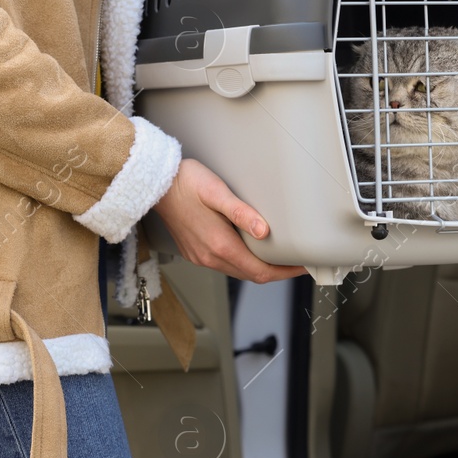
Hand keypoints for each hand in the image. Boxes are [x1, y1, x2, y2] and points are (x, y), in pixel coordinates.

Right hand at [151, 159, 305, 283]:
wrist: (155, 185)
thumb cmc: (185, 182)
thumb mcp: (217, 192)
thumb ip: (241, 213)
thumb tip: (264, 231)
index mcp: (219, 245)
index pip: (260, 271)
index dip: (285, 272)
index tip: (303, 267)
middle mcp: (209, 256)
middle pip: (251, 275)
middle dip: (277, 272)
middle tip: (297, 263)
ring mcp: (200, 256)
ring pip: (238, 272)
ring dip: (260, 268)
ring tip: (279, 257)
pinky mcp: (195, 252)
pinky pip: (225, 265)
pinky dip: (243, 263)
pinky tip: (251, 251)